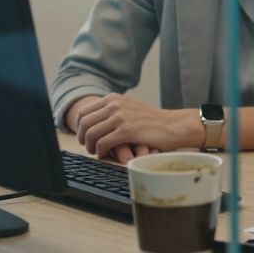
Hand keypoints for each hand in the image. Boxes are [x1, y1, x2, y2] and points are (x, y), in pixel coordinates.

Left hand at [74, 94, 200, 161]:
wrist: (174, 125)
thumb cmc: (154, 121)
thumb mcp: (130, 108)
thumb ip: (113, 111)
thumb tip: (95, 123)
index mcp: (114, 98)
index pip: (84, 111)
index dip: (79, 127)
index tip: (83, 136)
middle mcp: (114, 105)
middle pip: (84, 122)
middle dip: (82, 137)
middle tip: (87, 146)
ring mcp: (120, 117)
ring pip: (91, 133)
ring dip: (90, 146)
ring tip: (96, 151)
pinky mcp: (126, 131)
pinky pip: (102, 143)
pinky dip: (100, 151)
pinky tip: (105, 154)